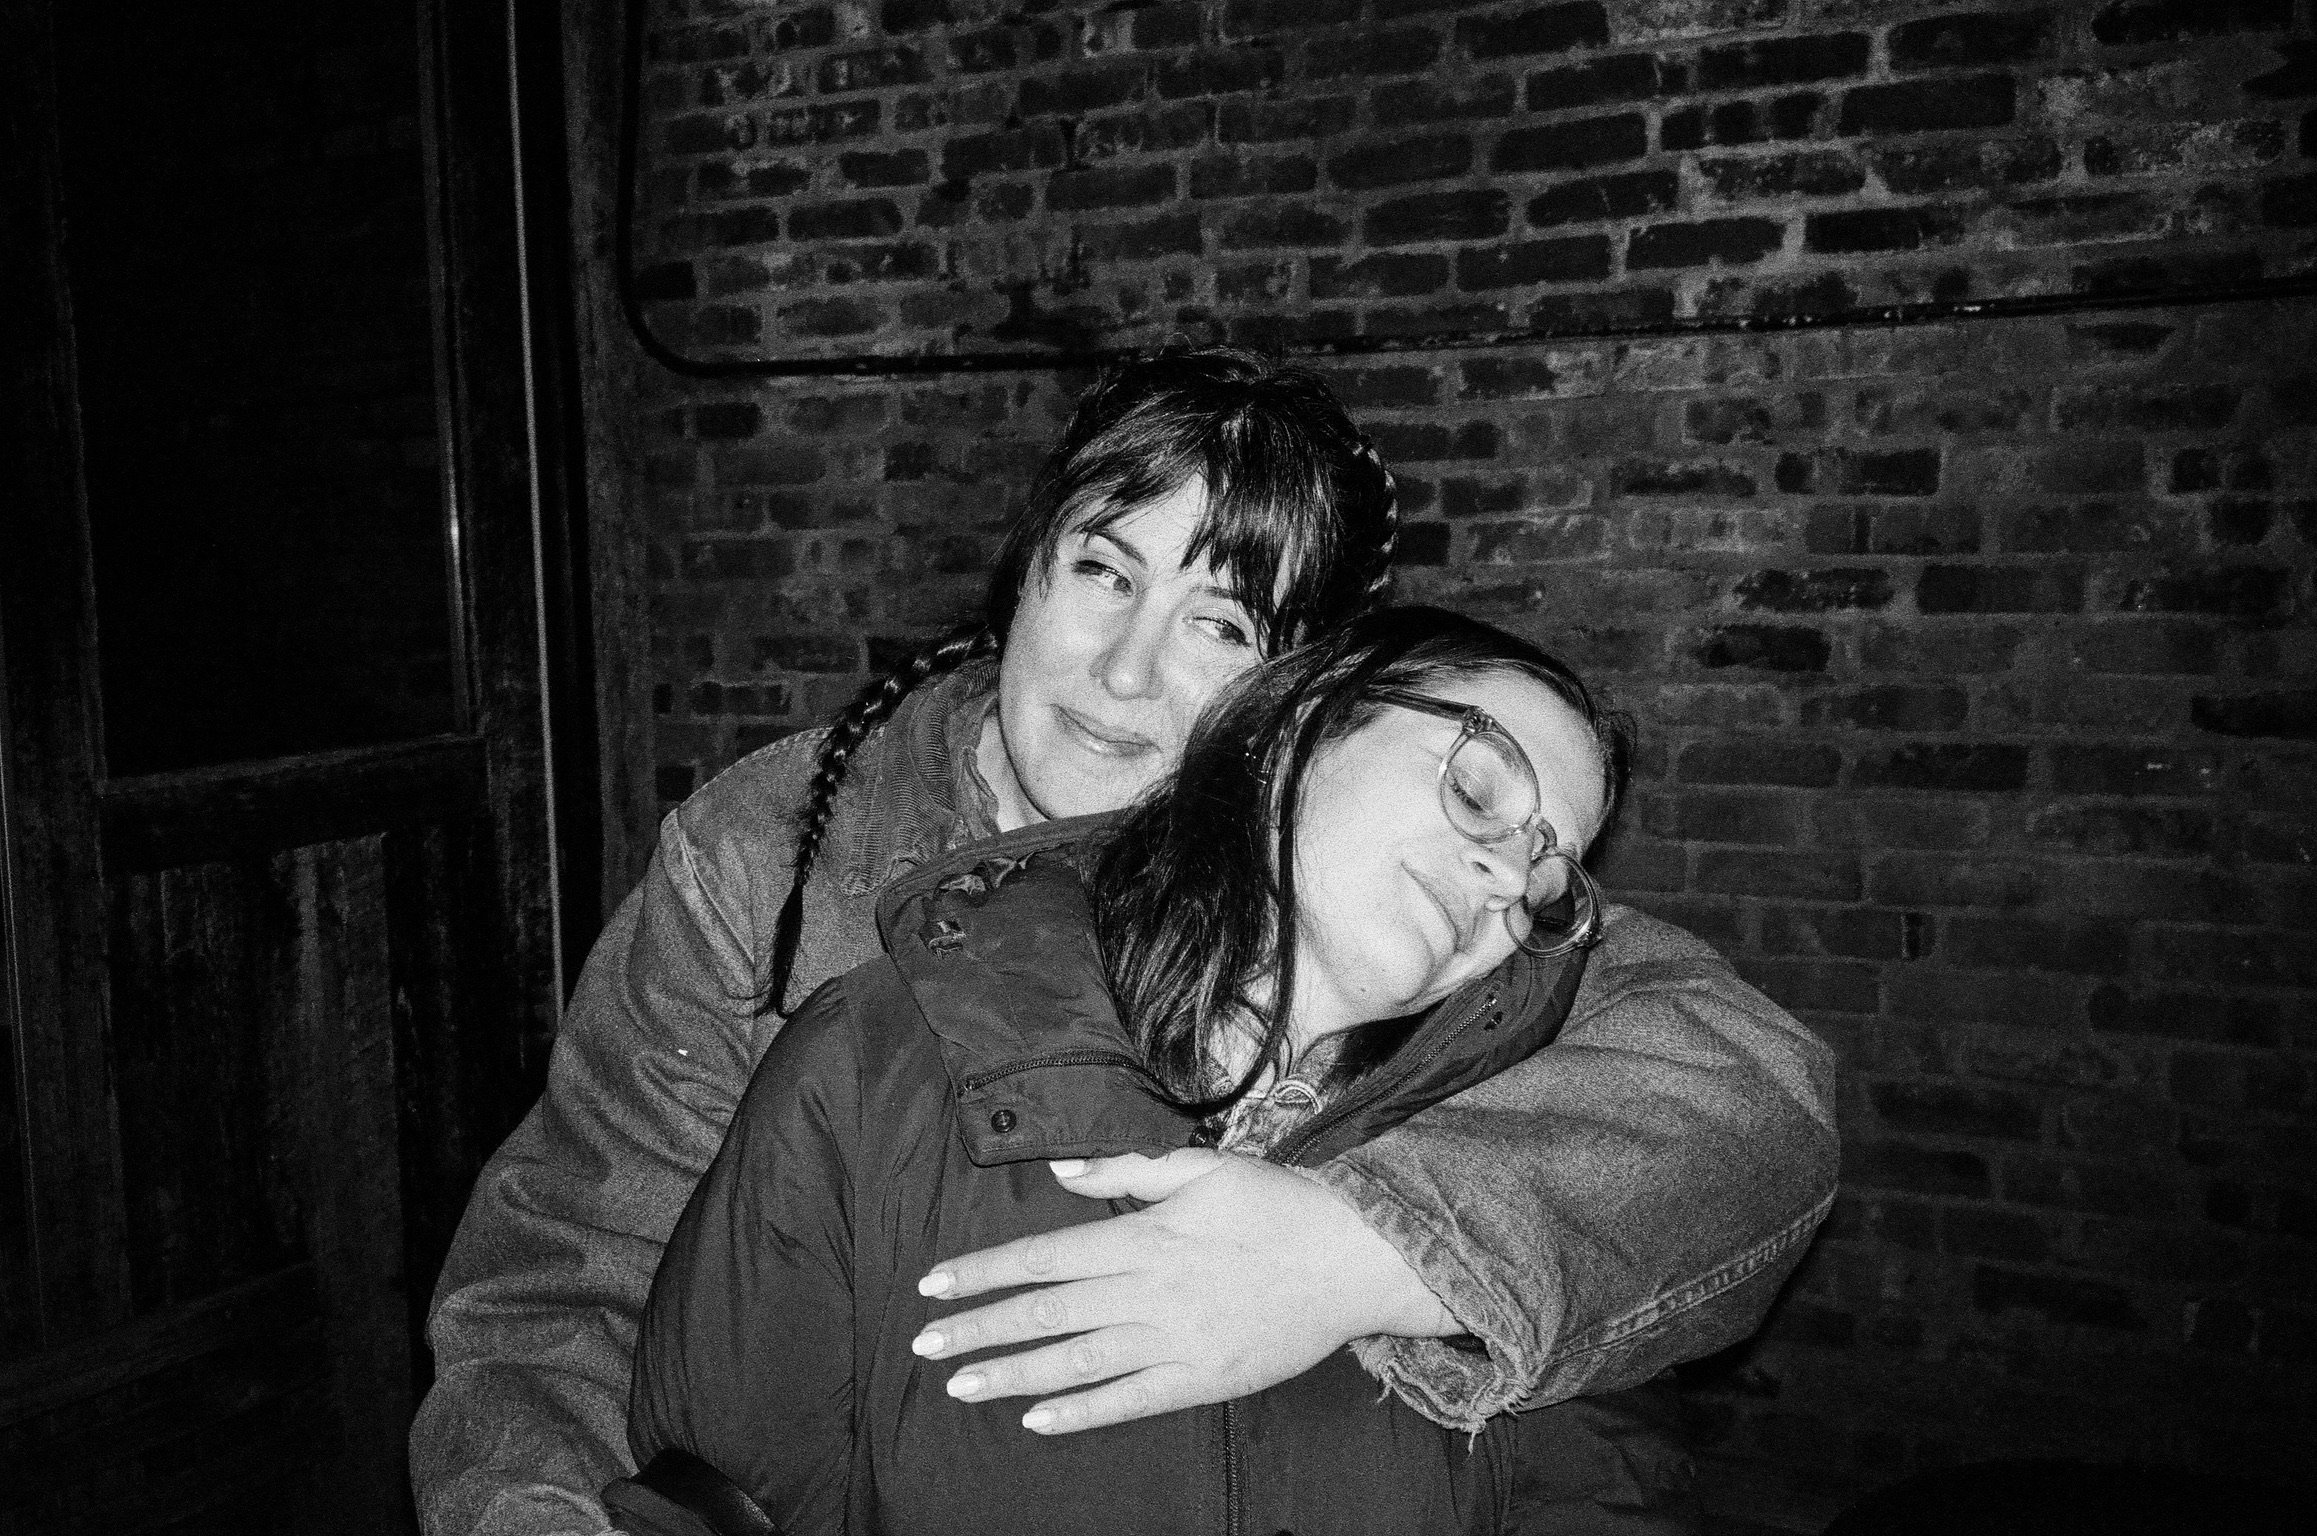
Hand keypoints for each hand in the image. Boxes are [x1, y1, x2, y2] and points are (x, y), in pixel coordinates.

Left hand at [909, 1149, 1455, 1433]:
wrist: (1352, 1258)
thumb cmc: (1277, 1204)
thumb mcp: (1203, 1166)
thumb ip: (1127, 1167)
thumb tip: (1062, 1171)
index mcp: (1142, 1236)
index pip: (1042, 1257)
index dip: (984, 1271)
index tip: (936, 1285)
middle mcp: (1148, 1292)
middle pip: (1045, 1313)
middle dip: (978, 1328)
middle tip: (924, 1345)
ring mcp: (1173, 1341)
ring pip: (1075, 1363)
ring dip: (1012, 1375)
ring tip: (961, 1385)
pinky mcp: (1201, 1378)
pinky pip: (1129, 1401)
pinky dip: (1080, 1412)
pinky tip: (1037, 1419)